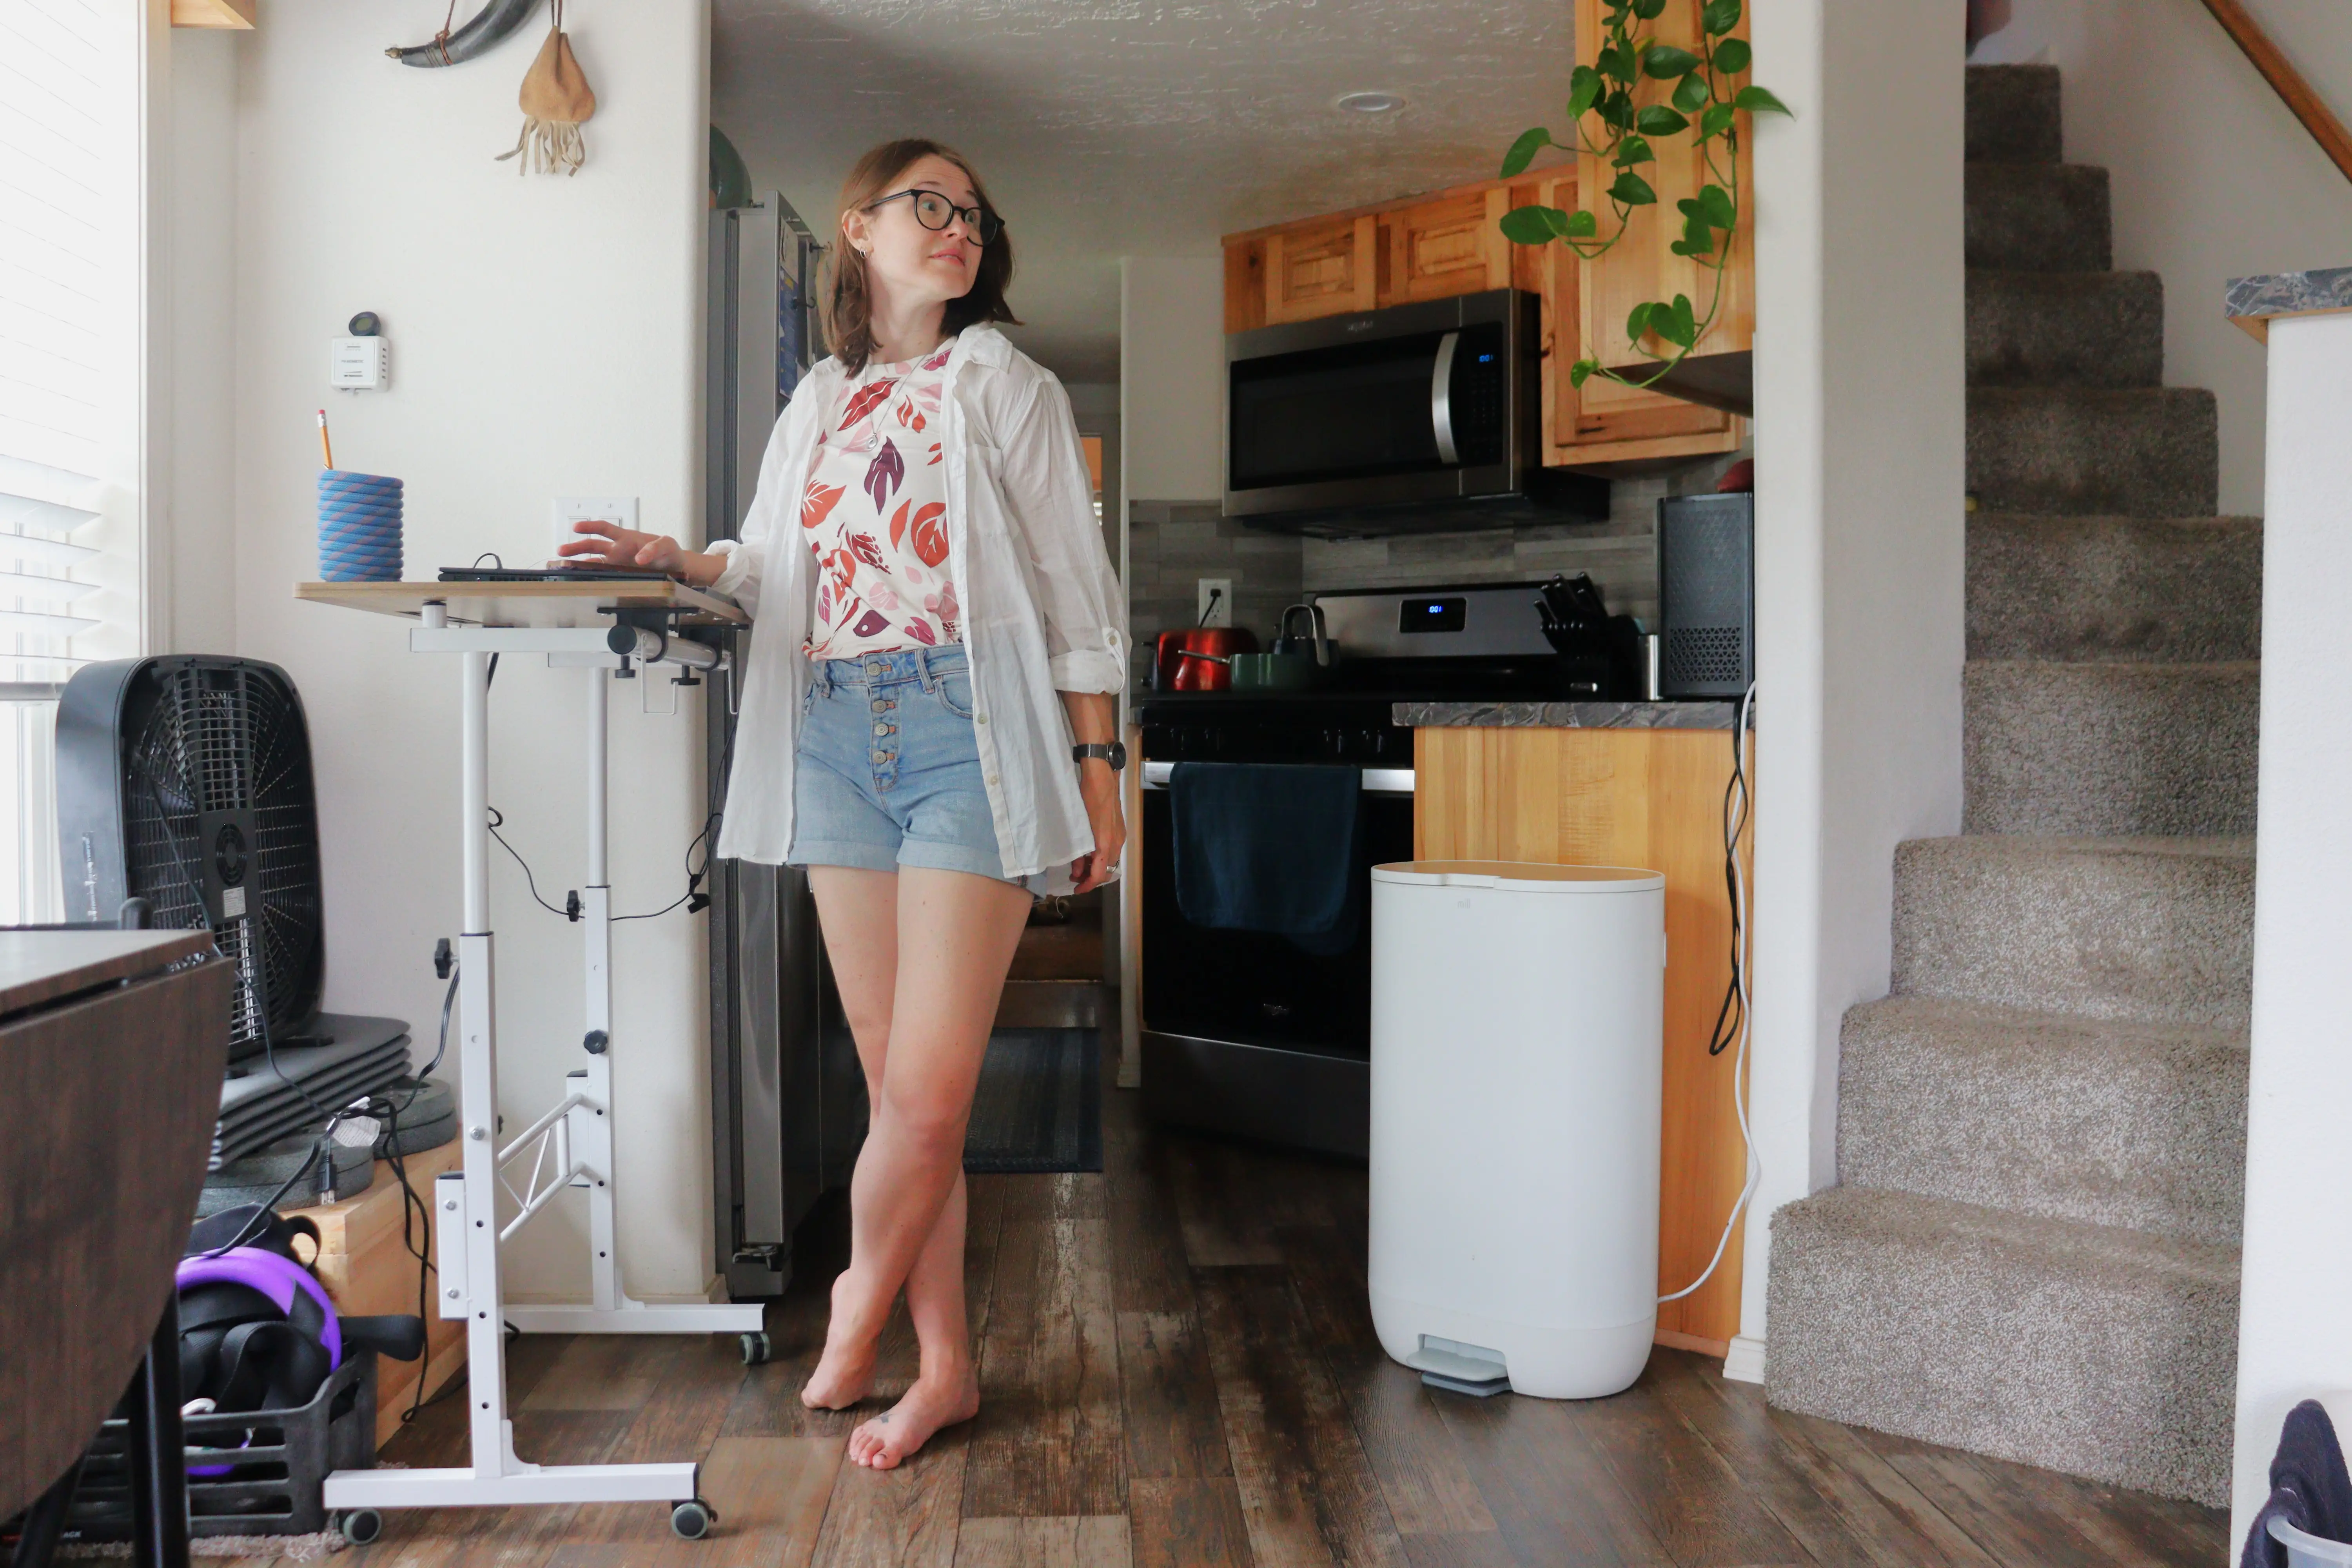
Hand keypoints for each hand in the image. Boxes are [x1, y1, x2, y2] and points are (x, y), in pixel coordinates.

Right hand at [555, 518, 687, 576]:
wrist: (676, 565)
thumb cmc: (668, 552)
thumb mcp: (666, 545)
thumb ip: (655, 548)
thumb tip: (640, 557)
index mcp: (626, 538)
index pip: (604, 529)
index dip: (590, 527)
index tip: (576, 527)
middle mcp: (618, 550)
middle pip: (593, 546)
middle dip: (576, 547)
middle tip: (561, 551)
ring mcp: (618, 563)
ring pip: (594, 562)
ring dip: (579, 564)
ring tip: (564, 567)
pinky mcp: (621, 575)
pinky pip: (603, 574)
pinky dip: (592, 577)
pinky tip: (582, 581)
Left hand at [1068, 760, 1125, 895]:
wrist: (1101, 779)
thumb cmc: (1086, 800)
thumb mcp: (1078, 828)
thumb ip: (1078, 852)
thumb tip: (1077, 870)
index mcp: (1106, 844)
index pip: (1100, 875)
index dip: (1088, 885)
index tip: (1077, 889)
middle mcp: (1116, 843)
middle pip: (1107, 872)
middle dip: (1091, 878)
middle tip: (1075, 878)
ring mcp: (1119, 836)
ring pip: (1110, 862)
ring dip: (1096, 867)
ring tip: (1079, 865)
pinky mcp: (1119, 830)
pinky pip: (1111, 851)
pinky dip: (1100, 857)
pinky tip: (1088, 852)